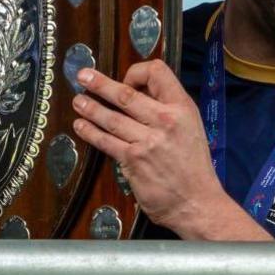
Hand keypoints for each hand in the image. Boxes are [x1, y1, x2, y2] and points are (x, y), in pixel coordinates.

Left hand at [71, 60, 270, 239]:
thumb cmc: (193, 165)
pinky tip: (80, 127)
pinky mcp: (133, 161)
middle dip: (100, 84)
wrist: (197, 202)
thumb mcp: (190, 126)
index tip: (126, 81)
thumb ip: (167, 109)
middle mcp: (164, 120)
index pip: (158, 73)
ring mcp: (147, 141)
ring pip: (111, 118)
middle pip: (126, 94)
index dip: (137, 72)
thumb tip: (137, 94)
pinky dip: (90, 132)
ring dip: (90, 108)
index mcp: (182, 107)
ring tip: (78, 101)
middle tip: (83, 76)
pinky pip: (106, 142)